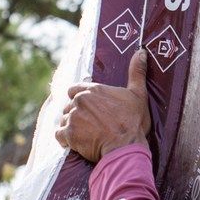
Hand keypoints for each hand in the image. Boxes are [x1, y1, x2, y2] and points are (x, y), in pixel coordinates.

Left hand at [55, 47, 151, 162]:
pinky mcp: (68, 134)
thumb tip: (141, 51)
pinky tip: (76, 143)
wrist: (125, 147)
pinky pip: (59, 135)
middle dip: (76, 114)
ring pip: (64, 120)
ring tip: (85, 135)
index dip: (79, 98)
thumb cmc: (133, 122)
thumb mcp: (138, 94)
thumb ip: (136, 72)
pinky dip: (65, 140)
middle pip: (69, 106)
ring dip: (71, 127)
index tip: (89, 109)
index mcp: (93, 89)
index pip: (74, 89)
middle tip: (90, 125)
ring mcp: (72, 117)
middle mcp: (80, 101)